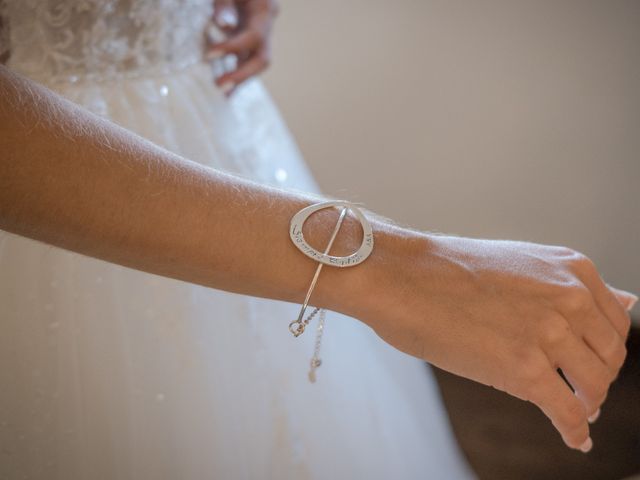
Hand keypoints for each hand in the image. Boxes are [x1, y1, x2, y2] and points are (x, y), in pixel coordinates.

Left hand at [206, 0, 278, 95]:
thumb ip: (224, 2)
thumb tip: (223, 23)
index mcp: (265, 9)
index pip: (252, 36)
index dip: (232, 47)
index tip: (209, 55)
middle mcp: (266, 24)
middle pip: (262, 59)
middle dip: (242, 75)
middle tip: (220, 87)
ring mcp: (260, 34)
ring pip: (255, 64)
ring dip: (238, 81)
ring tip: (219, 97)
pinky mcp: (250, 38)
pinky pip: (245, 60)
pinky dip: (234, 73)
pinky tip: (220, 88)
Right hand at [354, 232, 635, 451]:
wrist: (401, 276)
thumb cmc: (447, 270)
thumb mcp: (522, 261)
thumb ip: (573, 286)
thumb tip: (629, 301)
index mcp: (572, 269)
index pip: (615, 322)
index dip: (603, 349)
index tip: (589, 362)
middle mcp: (570, 298)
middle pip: (610, 356)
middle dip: (597, 378)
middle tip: (579, 390)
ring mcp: (549, 334)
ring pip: (594, 386)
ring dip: (587, 404)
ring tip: (572, 409)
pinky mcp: (524, 369)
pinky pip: (567, 412)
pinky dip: (575, 431)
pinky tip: (573, 439)